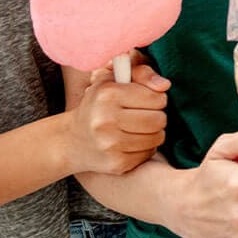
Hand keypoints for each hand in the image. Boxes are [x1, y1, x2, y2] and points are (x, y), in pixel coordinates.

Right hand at [65, 58, 170, 175]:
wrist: (73, 140)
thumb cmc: (99, 105)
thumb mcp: (114, 80)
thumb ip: (142, 73)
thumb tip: (165, 85)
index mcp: (107, 95)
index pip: (156, 97)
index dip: (157, 98)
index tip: (147, 99)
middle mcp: (106, 120)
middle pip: (159, 119)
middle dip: (157, 115)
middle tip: (145, 114)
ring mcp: (110, 144)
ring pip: (157, 137)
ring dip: (154, 132)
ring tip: (139, 128)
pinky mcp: (117, 163)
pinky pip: (149, 153)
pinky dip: (146, 148)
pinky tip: (132, 142)